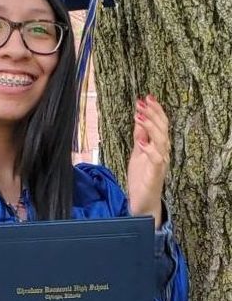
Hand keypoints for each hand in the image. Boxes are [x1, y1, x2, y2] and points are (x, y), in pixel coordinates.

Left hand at [127, 95, 169, 226]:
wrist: (142, 203)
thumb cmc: (141, 178)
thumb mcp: (137, 152)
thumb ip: (140, 136)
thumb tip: (139, 118)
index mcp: (158, 146)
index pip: (160, 124)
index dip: (155, 110)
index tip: (146, 97)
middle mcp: (163, 153)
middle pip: (162, 129)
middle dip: (153, 114)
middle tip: (142, 102)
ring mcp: (160, 163)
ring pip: (161, 141)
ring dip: (150, 127)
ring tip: (139, 115)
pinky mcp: (155, 174)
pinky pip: (157, 160)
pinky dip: (149, 149)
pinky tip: (140, 142)